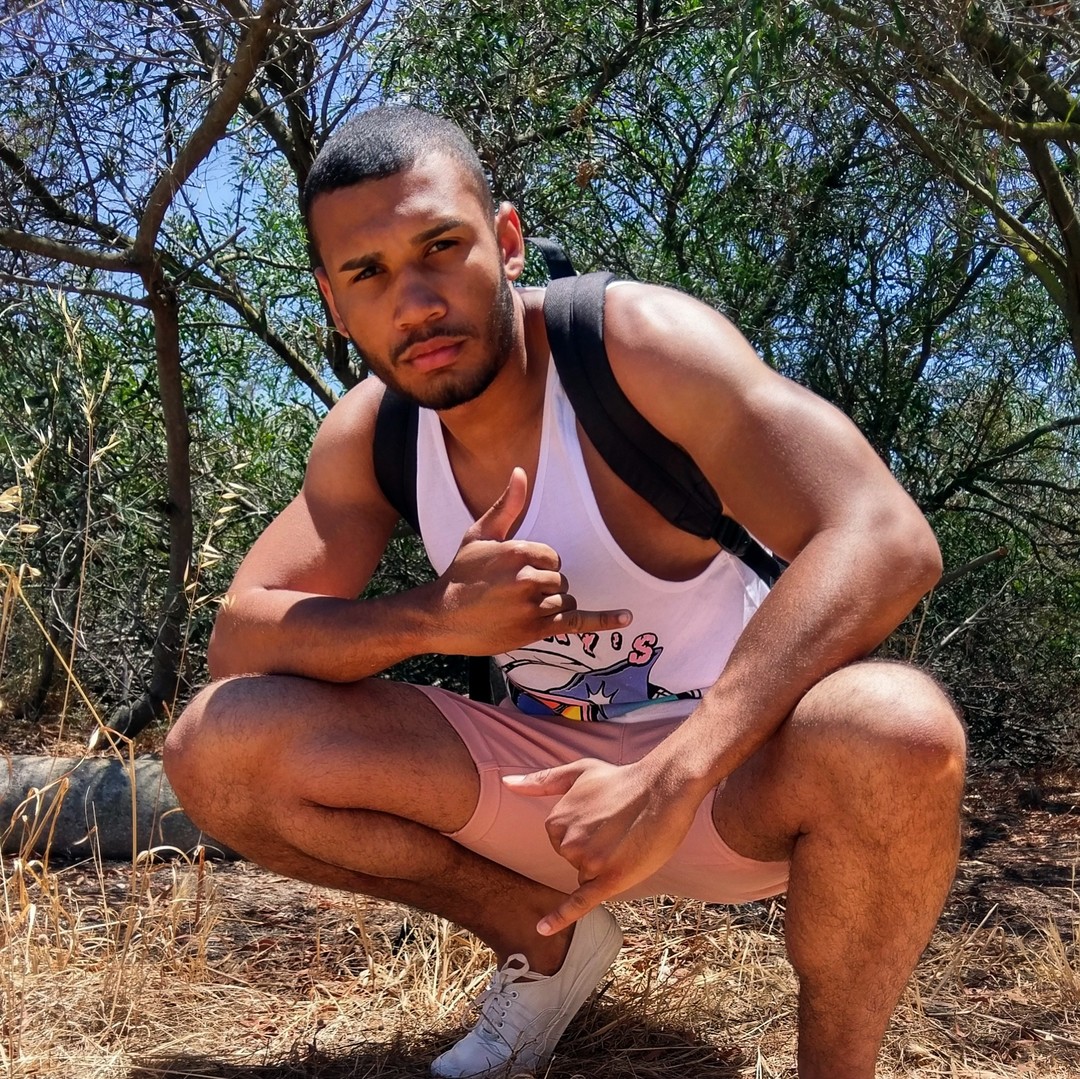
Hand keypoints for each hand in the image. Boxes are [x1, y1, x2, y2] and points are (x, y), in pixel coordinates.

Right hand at [430, 467, 630, 654]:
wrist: (441, 615)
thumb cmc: (461, 574)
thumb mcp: (480, 534)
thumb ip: (507, 505)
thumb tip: (520, 472)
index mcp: (518, 552)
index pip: (554, 557)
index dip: (540, 565)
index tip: (515, 574)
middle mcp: (527, 579)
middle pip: (562, 579)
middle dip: (544, 585)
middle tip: (513, 593)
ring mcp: (532, 607)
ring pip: (565, 600)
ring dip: (550, 604)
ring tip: (519, 608)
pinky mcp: (535, 630)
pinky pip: (577, 622)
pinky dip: (603, 621)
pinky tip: (627, 618)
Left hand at [504, 756, 701, 934]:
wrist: (663, 788)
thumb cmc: (622, 779)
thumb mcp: (578, 772)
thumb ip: (542, 781)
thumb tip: (506, 784)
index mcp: (556, 821)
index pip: (563, 844)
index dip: (586, 834)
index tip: (604, 818)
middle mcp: (567, 844)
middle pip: (575, 861)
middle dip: (595, 849)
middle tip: (620, 826)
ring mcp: (588, 863)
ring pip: (588, 876)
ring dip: (606, 865)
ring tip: (628, 838)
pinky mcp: (610, 880)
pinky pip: (580, 904)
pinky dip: (560, 918)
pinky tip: (542, 930)